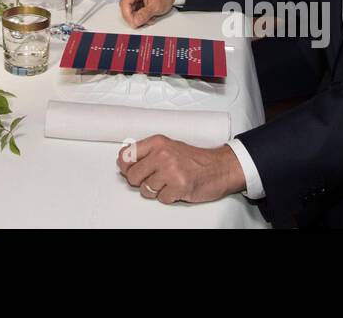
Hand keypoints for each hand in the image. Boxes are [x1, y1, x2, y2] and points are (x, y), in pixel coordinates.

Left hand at [117, 136, 245, 203]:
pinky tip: (176, 189)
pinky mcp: (179, 187)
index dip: (125, 166)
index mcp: (157, 142)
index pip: (126, 155)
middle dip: (140, 182)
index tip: (128, 169)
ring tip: (168, 183)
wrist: (219, 167)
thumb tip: (124, 160)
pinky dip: (168, 197)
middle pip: (132, 176)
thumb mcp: (168, 147)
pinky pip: (161, 199)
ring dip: (156, 191)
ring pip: (146, 190)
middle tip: (153, 179)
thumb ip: (147, 153)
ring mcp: (171, 171)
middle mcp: (162, 155)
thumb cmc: (194, 159)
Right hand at [119, 0, 175, 27]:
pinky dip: (140, 14)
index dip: (128, 16)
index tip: (134, 24)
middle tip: (146, 20)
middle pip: (126, 8)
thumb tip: (134, 22)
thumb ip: (144, 15)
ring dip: (139, 16)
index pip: (124, 5)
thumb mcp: (156, 6)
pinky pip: (133, 9)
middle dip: (136, 17)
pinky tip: (149, 13)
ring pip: (130, 10)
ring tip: (150, 16)